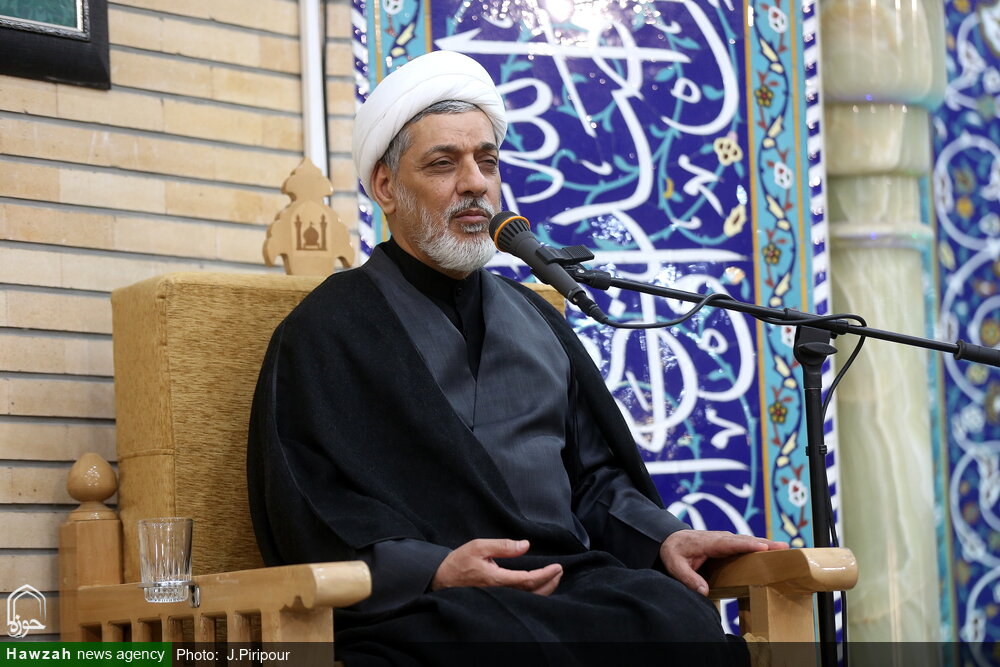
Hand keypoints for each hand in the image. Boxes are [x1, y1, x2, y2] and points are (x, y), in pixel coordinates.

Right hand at [431, 539, 562, 595]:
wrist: (442, 578)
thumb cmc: (459, 562)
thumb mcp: (479, 546)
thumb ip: (503, 546)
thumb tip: (525, 545)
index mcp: (496, 579)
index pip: (528, 580)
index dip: (545, 574)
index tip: (557, 567)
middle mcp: (500, 592)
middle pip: (533, 593)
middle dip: (549, 582)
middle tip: (559, 571)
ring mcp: (499, 598)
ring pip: (528, 599)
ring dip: (544, 589)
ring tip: (553, 578)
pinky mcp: (497, 599)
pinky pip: (521, 599)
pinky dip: (534, 594)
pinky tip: (538, 586)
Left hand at [659, 530, 788, 595]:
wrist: (670, 539)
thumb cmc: (673, 551)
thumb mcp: (675, 565)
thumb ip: (688, 578)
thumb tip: (704, 591)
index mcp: (708, 542)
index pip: (730, 543)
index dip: (747, 545)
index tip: (763, 548)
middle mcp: (719, 538)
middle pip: (744, 540)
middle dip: (764, 543)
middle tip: (784, 547)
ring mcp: (725, 539)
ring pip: (747, 541)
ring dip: (765, 544)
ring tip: (784, 549)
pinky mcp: (728, 544)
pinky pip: (745, 544)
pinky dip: (758, 546)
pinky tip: (772, 552)